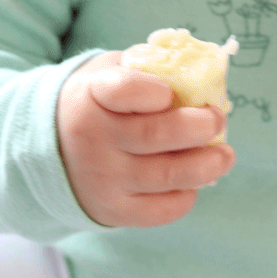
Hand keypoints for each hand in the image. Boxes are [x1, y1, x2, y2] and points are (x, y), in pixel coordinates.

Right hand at [56, 51, 235, 226]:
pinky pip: (160, 210)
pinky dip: (186, 196)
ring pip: (166, 175)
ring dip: (207, 165)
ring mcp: (102, 178)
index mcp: (92, 96)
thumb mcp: (110, 72)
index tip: (170, 92)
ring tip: (224, 155)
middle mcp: (93, 139)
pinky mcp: (114, 210)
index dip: (157, 91)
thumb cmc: (98, 103)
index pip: (125, 90)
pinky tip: (193, 182)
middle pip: (156, 136)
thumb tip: (204, 70)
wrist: (52, 150)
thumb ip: (148, 67)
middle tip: (217, 120)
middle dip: (200, 127)